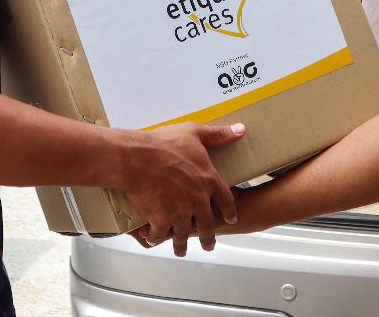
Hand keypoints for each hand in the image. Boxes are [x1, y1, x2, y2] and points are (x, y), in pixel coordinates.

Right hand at [118, 122, 244, 256]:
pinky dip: (156, 237)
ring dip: (181, 243)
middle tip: (208, 245)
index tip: (230, 219)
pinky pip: (160, 233)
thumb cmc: (164, 143)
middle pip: (207, 224)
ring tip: (180, 249)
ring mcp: (180, 211)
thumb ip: (219, 135)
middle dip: (207, 237)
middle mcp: (198, 199)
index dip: (228, 211)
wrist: (137, 157)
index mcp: (208, 179)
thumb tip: (241, 130)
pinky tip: (155, 239)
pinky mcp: (161, 219)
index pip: (225, 200)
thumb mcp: (194, 132)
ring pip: (184, 233)